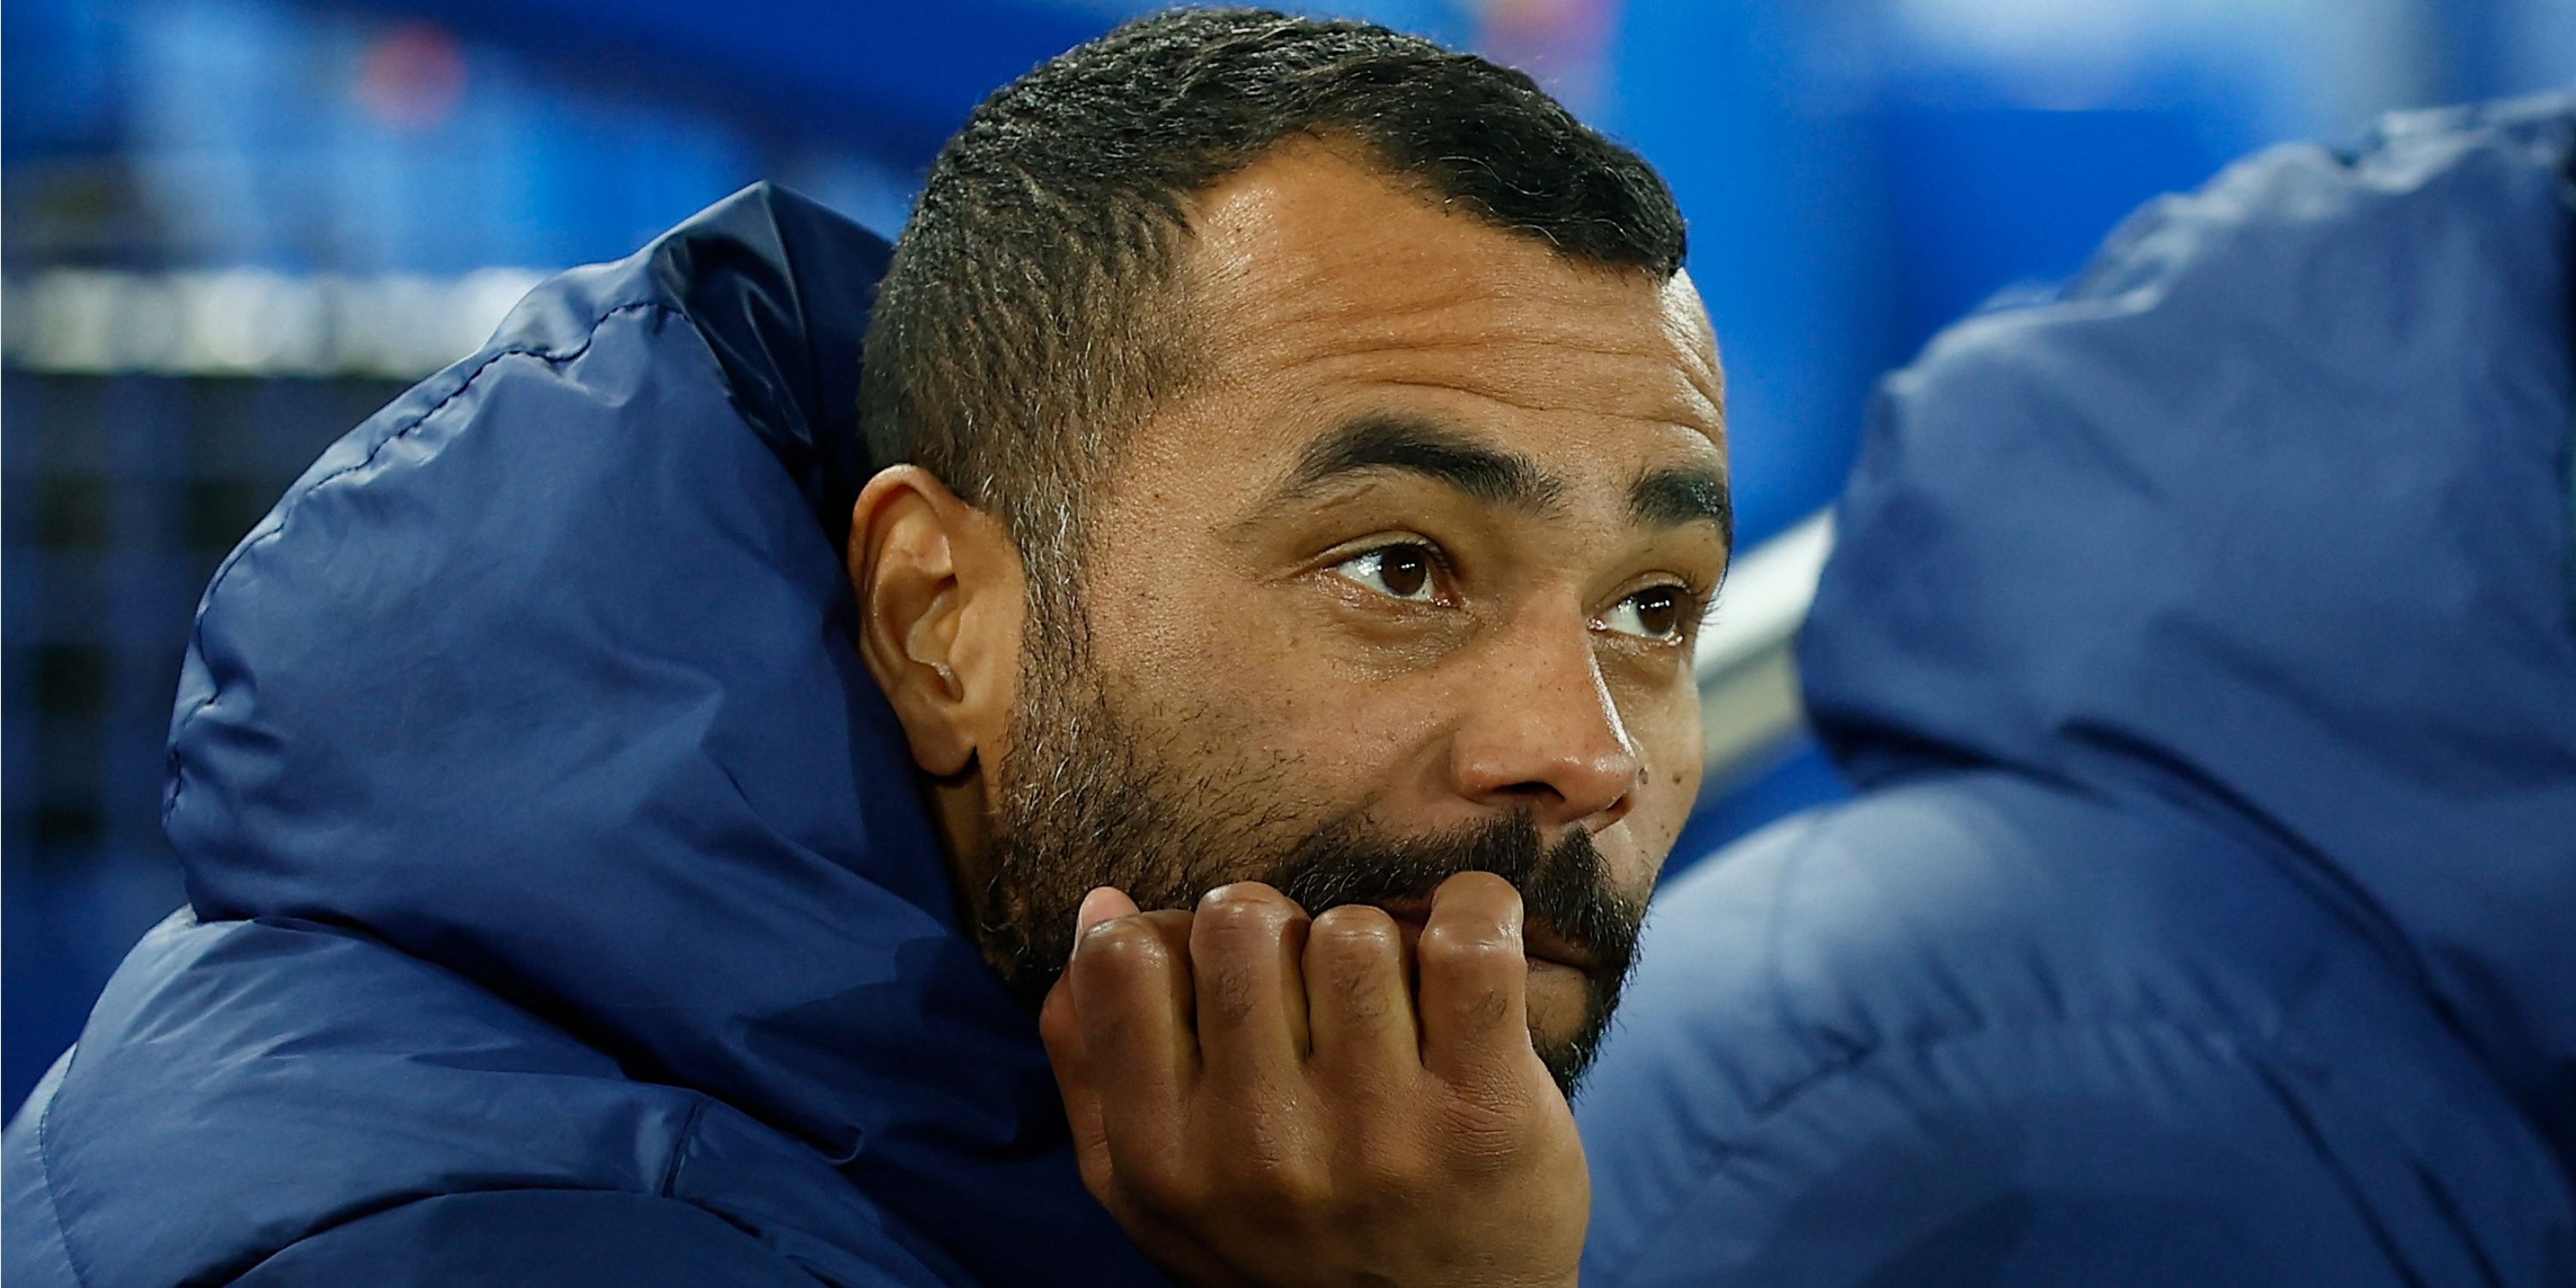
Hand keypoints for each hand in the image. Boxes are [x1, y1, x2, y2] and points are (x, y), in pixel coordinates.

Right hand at [1038, 873, 1586, 1287]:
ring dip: (1378, 946)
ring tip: (1389, 1005)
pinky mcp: (1488, 1111)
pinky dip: (1476, 912)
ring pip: (1353, 929)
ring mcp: (1381, 1132)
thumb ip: (1095, 1055)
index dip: (1174, 938)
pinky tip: (1471, 946)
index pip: (1125, 960)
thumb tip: (1101, 907)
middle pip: (1241, 920)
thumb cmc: (1283, 1242)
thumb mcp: (1152, 1189)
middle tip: (1308, 985)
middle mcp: (1262, 1148)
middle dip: (1278, 932)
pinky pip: (1471, 940)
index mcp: (1166, 1157)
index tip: (1218, 978)